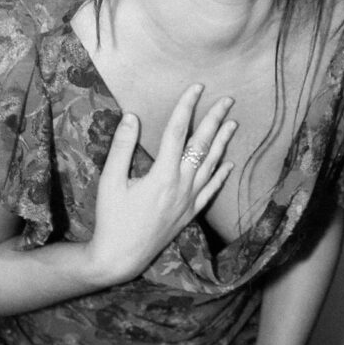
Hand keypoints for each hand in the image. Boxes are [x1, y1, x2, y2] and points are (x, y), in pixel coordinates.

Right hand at [85, 84, 236, 285]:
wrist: (119, 258)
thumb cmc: (111, 217)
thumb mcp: (110, 180)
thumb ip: (122, 147)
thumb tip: (132, 116)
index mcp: (162, 175)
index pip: (178, 131)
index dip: (187, 106)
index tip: (197, 86)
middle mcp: (181, 186)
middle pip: (202, 145)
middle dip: (215, 119)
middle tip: (227, 99)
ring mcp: (188, 201)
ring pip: (211, 165)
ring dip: (222, 142)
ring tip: (233, 123)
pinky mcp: (189, 214)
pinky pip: (211, 191)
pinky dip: (221, 175)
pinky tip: (228, 163)